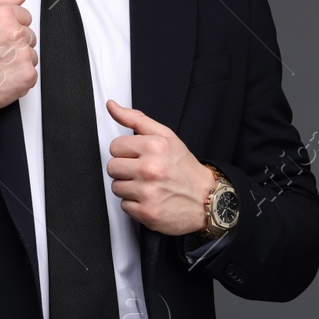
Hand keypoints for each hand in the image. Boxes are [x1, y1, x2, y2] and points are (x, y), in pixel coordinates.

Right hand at [0, 0, 35, 109]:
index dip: (11, 27)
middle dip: (17, 43)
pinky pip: (32, 72)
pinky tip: (4, 76)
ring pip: (32, 54)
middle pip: (30, 35)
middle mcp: (16, 33)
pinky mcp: (28, 74)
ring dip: (20, 60)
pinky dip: (20, 76)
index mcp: (3, 16)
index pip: (25, 16)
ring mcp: (24, 54)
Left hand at [105, 100, 213, 234]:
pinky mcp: (146, 212)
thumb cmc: (185, 169)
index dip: (127, 152)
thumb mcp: (166, 137)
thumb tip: (112, 106)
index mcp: (154, 147)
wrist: (207, 200)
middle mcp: (150, 169)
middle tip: (144, 172)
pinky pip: (123, 206)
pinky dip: (135, 204)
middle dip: (126, 170)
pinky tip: (150, 199)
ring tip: (148, 186)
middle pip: (112, 167)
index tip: (139, 157)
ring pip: (116, 187)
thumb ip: (136, 119)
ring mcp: (148, 192)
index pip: (115, 146)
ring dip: (129, 188)